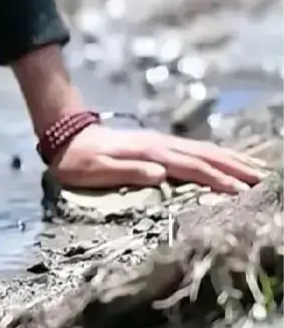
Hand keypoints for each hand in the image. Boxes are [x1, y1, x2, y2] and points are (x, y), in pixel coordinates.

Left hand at [50, 123, 264, 196]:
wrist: (67, 136)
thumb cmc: (79, 161)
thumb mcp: (97, 170)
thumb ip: (128, 172)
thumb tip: (160, 173)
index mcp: (150, 153)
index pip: (191, 167)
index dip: (216, 179)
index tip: (239, 191)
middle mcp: (161, 145)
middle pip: (205, 155)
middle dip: (234, 167)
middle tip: (260, 180)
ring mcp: (161, 142)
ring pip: (203, 150)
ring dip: (230, 159)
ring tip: (253, 170)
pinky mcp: (159, 144)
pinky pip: (194, 149)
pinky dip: (215, 154)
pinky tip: (225, 160)